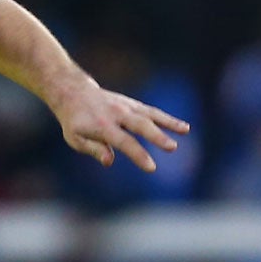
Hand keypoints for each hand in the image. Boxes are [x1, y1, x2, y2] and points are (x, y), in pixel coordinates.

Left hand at [50, 78, 188, 171]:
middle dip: (157, 136)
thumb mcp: (76, 139)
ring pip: (150, 115)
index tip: (152, 168)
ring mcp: (127, 107)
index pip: (123, 142)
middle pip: (140, 125)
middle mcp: (117, 114)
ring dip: (169, 123)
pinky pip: (153, 112)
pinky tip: (183, 127)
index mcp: (102, 126)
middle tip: (172, 147)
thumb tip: (109, 161)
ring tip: (185, 131)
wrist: (75, 94)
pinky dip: (168, 119)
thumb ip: (93, 149)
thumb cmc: (75, 122)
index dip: (138, 155)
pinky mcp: (134, 104)